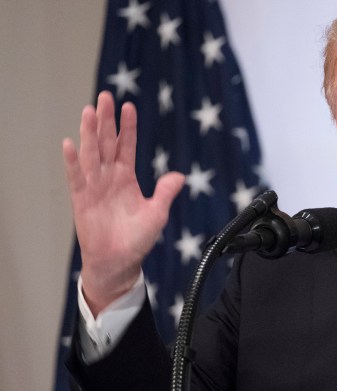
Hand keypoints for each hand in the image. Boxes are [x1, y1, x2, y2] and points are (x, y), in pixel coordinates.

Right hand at [62, 91, 184, 315]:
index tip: (129, 106)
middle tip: (105, 97)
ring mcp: (94, 186)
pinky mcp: (82, 199)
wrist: (119, 261)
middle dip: (106, 121)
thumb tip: (179, 176)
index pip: (127, 147)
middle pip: (106, 143)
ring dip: (89, 132)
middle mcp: (109, 178)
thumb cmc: (137, 239)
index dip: (128, 128)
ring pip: (91, 154)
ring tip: (89, 110)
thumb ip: (165, 193)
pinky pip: (76, 177)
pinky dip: (73, 161)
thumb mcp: (157, 214)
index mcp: (127, 178)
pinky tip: (70, 143)